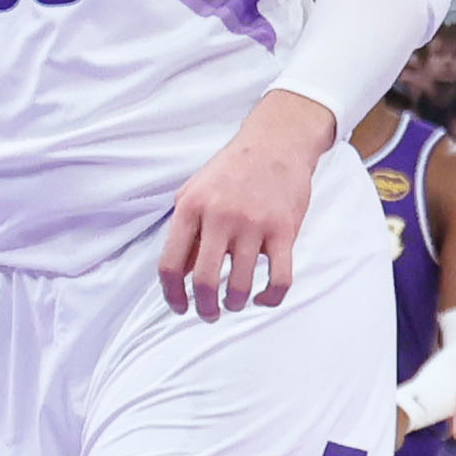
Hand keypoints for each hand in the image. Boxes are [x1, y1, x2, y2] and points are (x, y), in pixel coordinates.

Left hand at [153, 94, 338, 319]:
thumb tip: (179, 274)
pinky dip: (270, 298)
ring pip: (240, 285)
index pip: (170, 264)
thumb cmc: (231, 170)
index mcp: (191, 208)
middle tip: (208, 313)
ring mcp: (253, 224)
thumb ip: (185, 230)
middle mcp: (219, 217)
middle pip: (204, 280)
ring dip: (235, 304)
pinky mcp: (284, 230)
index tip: (179, 306)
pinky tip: (263, 297)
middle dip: (204, 308)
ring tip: (234, 302)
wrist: (276, 142)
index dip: (171, 294)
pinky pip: (280, 279)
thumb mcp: (195, 191)